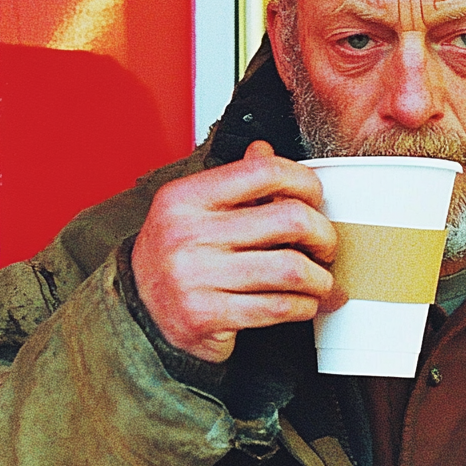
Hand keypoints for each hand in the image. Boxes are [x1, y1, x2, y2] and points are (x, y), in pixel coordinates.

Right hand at [131, 141, 341, 362]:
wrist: (140, 313)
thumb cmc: (175, 257)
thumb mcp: (194, 209)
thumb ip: (234, 181)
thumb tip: (264, 149)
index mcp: (186, 197)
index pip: (264, 171)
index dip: (305, 182)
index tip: (315, 198)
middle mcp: (188, 234)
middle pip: (290, 219)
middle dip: (323, 234)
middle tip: (325, 245)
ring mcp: (196, 277)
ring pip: (291, 269)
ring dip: (319, 277)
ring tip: (319, 279)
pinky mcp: (207, 316)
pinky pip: (278, 307)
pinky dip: (303, 306)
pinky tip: (302, 302)